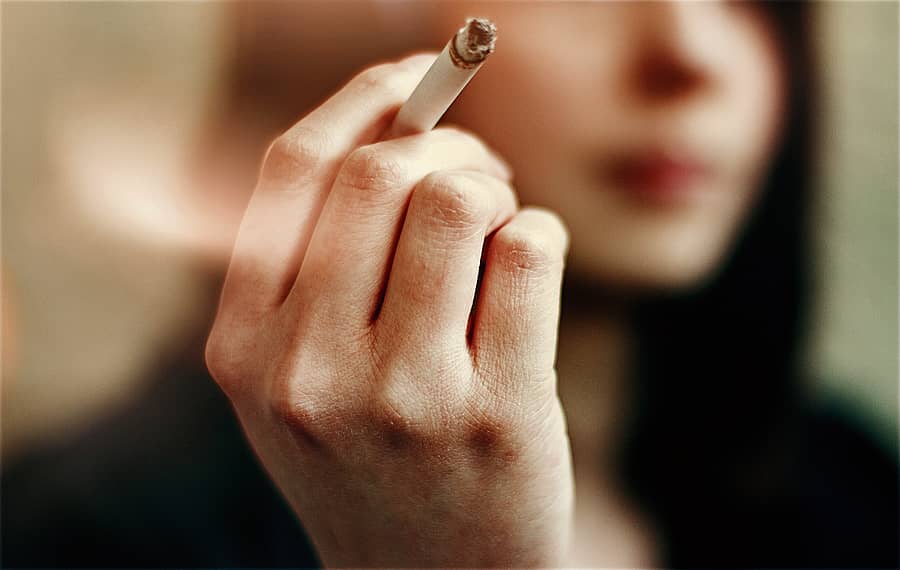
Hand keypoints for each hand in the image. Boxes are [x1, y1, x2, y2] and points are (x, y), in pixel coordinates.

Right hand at [205, 53, 573, 565]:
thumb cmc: (372, 462)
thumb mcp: (298, 379)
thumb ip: (313, 264)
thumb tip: (383, 119)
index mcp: (244, 348)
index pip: (293, 173)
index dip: (363, 99)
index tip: (414, 74)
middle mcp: (307, 371)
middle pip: (380, 174)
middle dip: (448, 142)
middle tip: (478, 168)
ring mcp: (403, 397)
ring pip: (458, 202)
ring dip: (497, 188)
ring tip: (502, 226)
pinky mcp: (495, 415)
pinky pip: (530, 251)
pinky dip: (542, 234)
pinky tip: (531, 270)